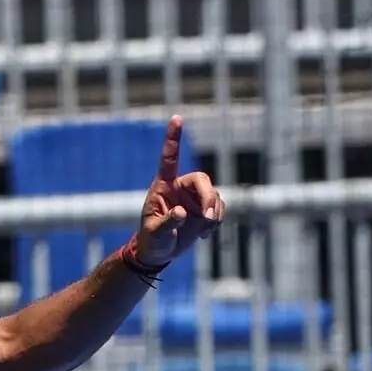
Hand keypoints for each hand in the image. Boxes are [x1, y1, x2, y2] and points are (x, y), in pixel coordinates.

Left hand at [130, 116, 226, 271]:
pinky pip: (219, 209)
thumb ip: (167, 222)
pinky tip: (204, 233)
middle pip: (203, 180)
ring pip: (214, 195)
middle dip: (209, 198)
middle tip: (208, 219)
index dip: (173, 138)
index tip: (176, 118)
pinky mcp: (204, 210)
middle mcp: (181, 187)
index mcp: (163, 186)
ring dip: (214, 212)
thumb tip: (182, 212)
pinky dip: (216, 220)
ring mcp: (194, 198)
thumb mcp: (155, 233)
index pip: (169, 158)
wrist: (159, 252)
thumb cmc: (152, 240)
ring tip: (205, 229)